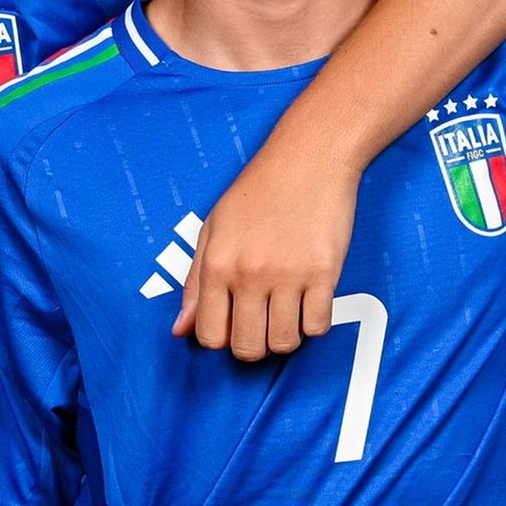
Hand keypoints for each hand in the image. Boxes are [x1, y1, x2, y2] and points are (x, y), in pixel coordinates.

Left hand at [172, 130, 362, 362]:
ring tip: (286, 314)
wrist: (309, 157)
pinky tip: (309, 303)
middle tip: (261, 325)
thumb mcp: (214, 228)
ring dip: (284, 336)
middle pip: (247, 348)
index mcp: (217, 264)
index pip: (210, 335)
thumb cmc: (260, 188)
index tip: (234, 326)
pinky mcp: (323, 273)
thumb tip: (181, 329)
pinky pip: (318, 326)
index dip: (222, 339)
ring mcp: (288, 275)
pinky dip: (314, 323)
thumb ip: (195, 283)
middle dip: (253, 346)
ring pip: (283, 343)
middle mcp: (249, 273)